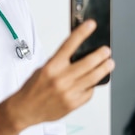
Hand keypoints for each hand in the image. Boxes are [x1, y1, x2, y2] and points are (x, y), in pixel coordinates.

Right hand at [0, 20, 113, 134]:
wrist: (25, 109)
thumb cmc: (32, 89)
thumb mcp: (42, 69)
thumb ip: (60, 63)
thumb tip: (78, 55)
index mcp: (51, 67)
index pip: (69, 45)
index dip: (82, 33)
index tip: (91, 25)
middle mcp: (60, 79)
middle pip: (88, 63)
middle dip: (101, 55)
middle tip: (106, 51)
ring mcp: (68, 92)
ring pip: (93, 77)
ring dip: (104, 69)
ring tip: (109, 64)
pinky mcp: (73, 104)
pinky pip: (89, 92)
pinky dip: (92, 86)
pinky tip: (93, 82)